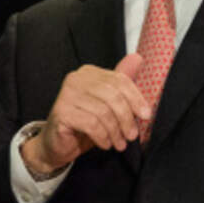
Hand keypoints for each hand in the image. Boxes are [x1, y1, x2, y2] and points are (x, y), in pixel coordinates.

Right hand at [21, 54, 149, 174]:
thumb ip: (122, 84)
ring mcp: (66, 94)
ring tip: (119, 143)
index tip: (146, 115)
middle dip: (127, 118)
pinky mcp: (61, 112)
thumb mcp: (108, 104)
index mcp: (90, 73)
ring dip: (115, 131)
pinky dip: (102, 136)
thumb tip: (138, 58)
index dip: (136, 99)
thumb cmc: (85, 124)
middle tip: (132, 135)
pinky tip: (106, 144)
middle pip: (113, 95)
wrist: (57, 144)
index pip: (120, 80)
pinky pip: (91, 124)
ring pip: (103, 111)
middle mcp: (76, 79)